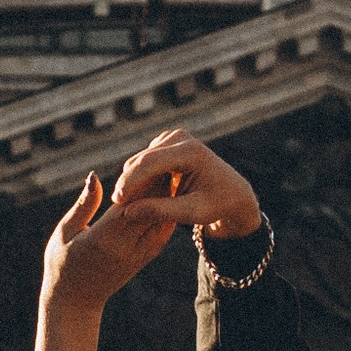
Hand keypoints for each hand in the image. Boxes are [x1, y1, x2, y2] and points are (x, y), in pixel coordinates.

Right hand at [32, 171, 186, 350]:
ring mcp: (137, 255)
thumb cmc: (61, 264)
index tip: (147, 160)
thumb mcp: (64, 233)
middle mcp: (124, 248)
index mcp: (102, 239)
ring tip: (172, 172)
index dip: (140, 182)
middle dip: (158, 185)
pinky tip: (170, 196)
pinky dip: (167, 213)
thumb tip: (94, 176)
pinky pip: (161, 233)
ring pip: (159, 221)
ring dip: (166, 198)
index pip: (128, 204)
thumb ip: (83, 205)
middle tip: (167, 159)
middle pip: (148, 210)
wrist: (75, 302)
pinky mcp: (143, 260)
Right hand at [109, 127, 263, 241]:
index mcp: (190, 151)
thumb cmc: (217, 205)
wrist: (233, 194)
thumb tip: (127, 212)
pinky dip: (140, 178)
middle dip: (127, 184)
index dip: (130, 182)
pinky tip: (143, 196)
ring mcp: (173, 137)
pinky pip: (144, 161)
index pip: (149, 163)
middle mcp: (181, 137)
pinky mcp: (167, 143)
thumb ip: (160, 211)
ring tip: (131, 206)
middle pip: (141, 159)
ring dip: (133, 182)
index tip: (117, 202)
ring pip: (140, 160)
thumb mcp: (192, 212)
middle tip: (118, 209)